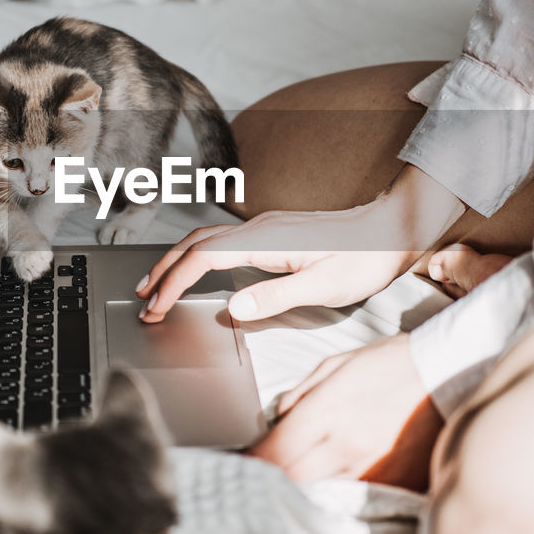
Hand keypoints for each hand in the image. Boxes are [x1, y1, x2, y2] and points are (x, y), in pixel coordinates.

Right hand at [135, 166, 465, 323]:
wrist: (391, 228)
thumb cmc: (365, 259)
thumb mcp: (325, 286)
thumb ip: (276, 296)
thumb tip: (232, 306)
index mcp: (265, 241)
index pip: (203, 260)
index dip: (173, 284)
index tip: (155, 308)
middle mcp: (258, 227)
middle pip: (194, 244)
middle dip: (162, 271)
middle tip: (142, 299)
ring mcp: (265, 226)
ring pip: (205, 238)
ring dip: (176, 260)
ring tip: (156, 284)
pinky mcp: (273, 230)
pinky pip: (221, 238)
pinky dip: (197, 254)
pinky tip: (197, 268)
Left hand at [247, 334, 443, 490]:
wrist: (448, 372)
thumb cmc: (388, 364)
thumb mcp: (335, 365)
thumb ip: (299, 394)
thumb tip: (276, 420)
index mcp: (325, 412)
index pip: (274, 454)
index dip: (252, 465)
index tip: (242, 466)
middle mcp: (345, 446)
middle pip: (292, 483)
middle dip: (270, 484)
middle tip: (260, 481)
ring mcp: (373, 470)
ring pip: (322, 499)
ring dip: (303, 495)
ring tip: (292, 489)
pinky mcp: (397, 484)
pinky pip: (357, 502)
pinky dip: (339, 500)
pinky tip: (332, 492)